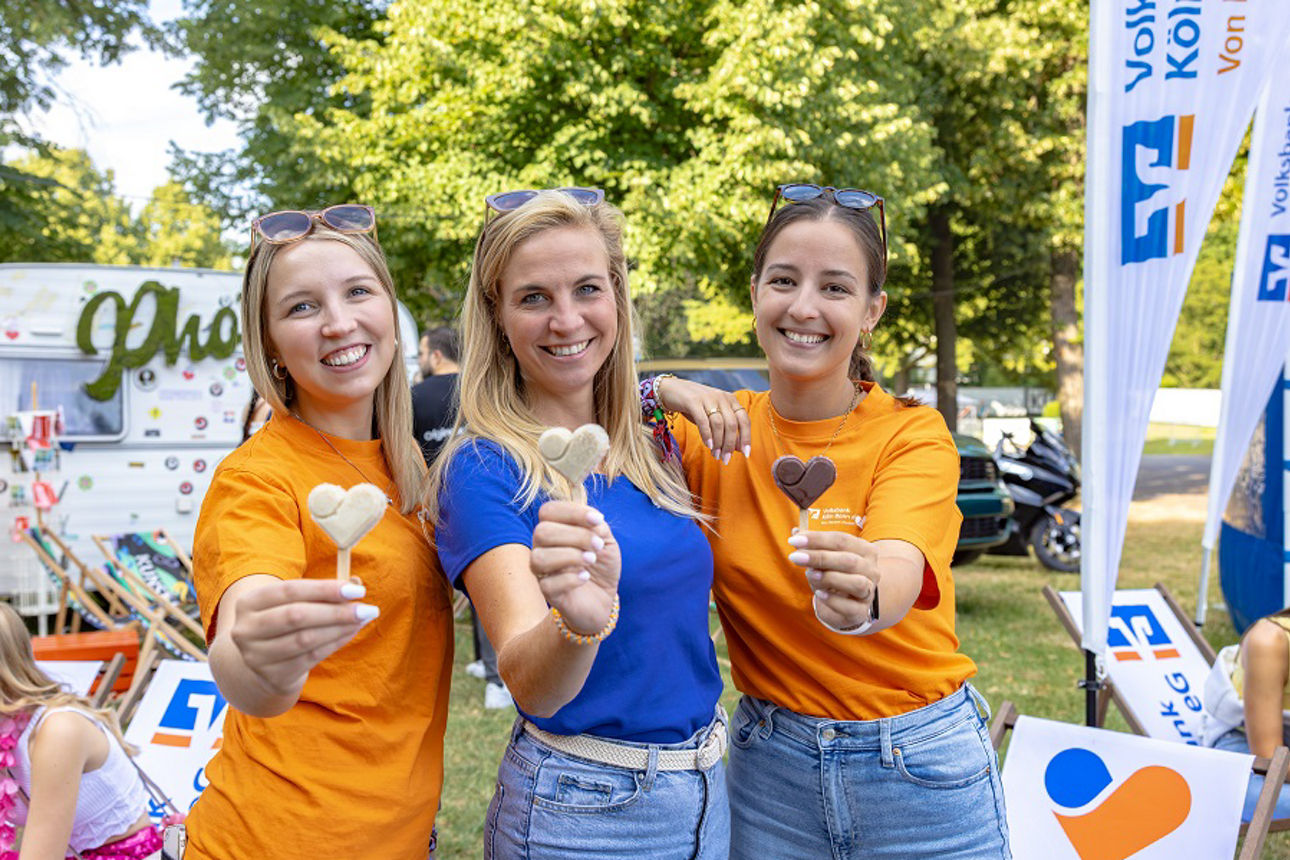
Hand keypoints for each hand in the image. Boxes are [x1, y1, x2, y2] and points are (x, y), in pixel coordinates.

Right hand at [228, 578, 377, 697]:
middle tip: (367, 608)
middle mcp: (246, 629)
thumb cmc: (285, 622)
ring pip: (306, 639)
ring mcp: (257, 656)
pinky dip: (336, 642)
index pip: (290, 590)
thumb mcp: (295, 602)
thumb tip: (355, 582)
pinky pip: (312, 657)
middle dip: (336, 611)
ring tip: (363, 619)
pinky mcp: (273, 676)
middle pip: (296, 616)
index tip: (357, 589)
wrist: (264, 663)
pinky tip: (351, 632)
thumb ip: (322, 591)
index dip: (325, 589)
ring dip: (341, 628)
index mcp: (249, 602)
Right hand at [530, 500, 620, 635]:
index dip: (572, 512)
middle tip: (597, 545)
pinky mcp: (548, 592)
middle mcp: (542, 547)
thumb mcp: (606, 540)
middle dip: (575, 535)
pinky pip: (548, 584)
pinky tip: (585, 577)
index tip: (598, 520)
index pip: (548, 511)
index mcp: (554, 528)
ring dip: (570, 556)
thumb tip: (593, 521)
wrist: (605, 596)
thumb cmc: (601, 564)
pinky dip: (570, 579)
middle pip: (542, 532)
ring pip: (540, 557)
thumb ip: (599, 527)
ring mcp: (542, 570)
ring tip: (591, 560)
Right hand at [656, 376, 752, 462]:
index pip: (744, 420)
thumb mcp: (713, 416)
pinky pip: (703, 421)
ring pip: (719, 424)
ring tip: (716, 455)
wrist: (671, 391)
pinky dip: (707, 434)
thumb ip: (725, 429)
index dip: (746, 438)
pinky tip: (708, 445)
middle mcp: (721, 397)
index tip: (745, 454)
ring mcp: (708, 398)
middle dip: (730, 445)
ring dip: (718, 443)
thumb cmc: (695, 407)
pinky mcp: (693, 401)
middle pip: (732, 424)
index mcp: (730, 400)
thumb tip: (738, 448)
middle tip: (725, 459)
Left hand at [787, 530, 879, 630]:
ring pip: (856, 583)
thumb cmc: (834, 573)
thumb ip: (811, 545)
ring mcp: (869, 592)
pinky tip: (819, 594)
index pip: (842, 540)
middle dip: (820, 557)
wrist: (845, 604)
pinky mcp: (861, 611)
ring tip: (809, 574)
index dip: (817, 539)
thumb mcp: (824, 558)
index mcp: (865, 550)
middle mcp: (871, 570)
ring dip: (829, 577)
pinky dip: (833, 600)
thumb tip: (796, 532)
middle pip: (848, 560)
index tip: (794, 540)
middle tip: (796, 556)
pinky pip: (850, 607)